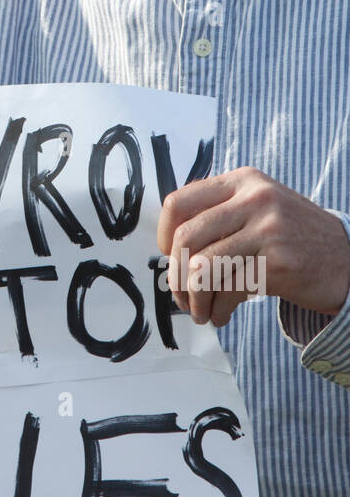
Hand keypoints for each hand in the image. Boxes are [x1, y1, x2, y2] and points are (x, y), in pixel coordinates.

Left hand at [156, 167, 349, 327]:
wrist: (348, 257)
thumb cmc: (293, 236)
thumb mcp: (258, 207)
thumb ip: (219, 215)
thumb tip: (169, 248)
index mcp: (242, 181)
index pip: (179, 203)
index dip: (164, 235)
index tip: (169, 257)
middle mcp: (253, 199)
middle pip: (186, 238)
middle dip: (175, 275)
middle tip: (181, 295)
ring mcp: (267, 230)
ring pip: (203, 268)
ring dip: (195, 299)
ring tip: (200, 311)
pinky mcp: (278, 263)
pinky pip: (228, 291)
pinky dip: (217, 310)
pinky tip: (221, 315)